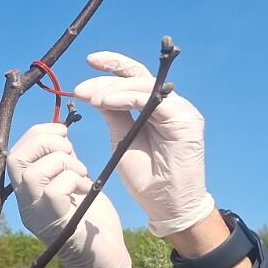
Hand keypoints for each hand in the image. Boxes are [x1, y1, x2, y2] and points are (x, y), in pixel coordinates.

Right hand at [7, 123, 135, 267]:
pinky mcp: (55, 223)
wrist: (106, 260)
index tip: (63, 131)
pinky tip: (86, 187)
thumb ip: (62, 162)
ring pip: (33, 173)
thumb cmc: (93, 221)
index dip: (37, 133)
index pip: (16, 153)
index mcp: (28, 193)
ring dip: (63, 162)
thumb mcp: (73, 182)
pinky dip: (72, 180)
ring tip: (81, 173)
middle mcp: (26, 204)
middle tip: (70, 149)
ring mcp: (37, 215)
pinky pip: (53, 191)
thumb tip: (60, 134)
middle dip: (45, 141)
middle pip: (15, 159)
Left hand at [71, 51, 215, 237]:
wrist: (167, 206)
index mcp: (156, 108)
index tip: (89, 61)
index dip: (113, 66)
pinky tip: (106, 103)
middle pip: (138, 76)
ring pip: (144, 85)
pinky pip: (154, 101)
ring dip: (113, 88)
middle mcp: (172, 105)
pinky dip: (128, 97)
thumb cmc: (146, 178)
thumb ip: (114, 114)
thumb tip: (95, 92)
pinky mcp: (186, 120)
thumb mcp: (122, 139)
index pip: (134, 78)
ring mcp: (182, 111)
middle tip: (80, 88)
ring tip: (91, 98)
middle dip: (107, 76)